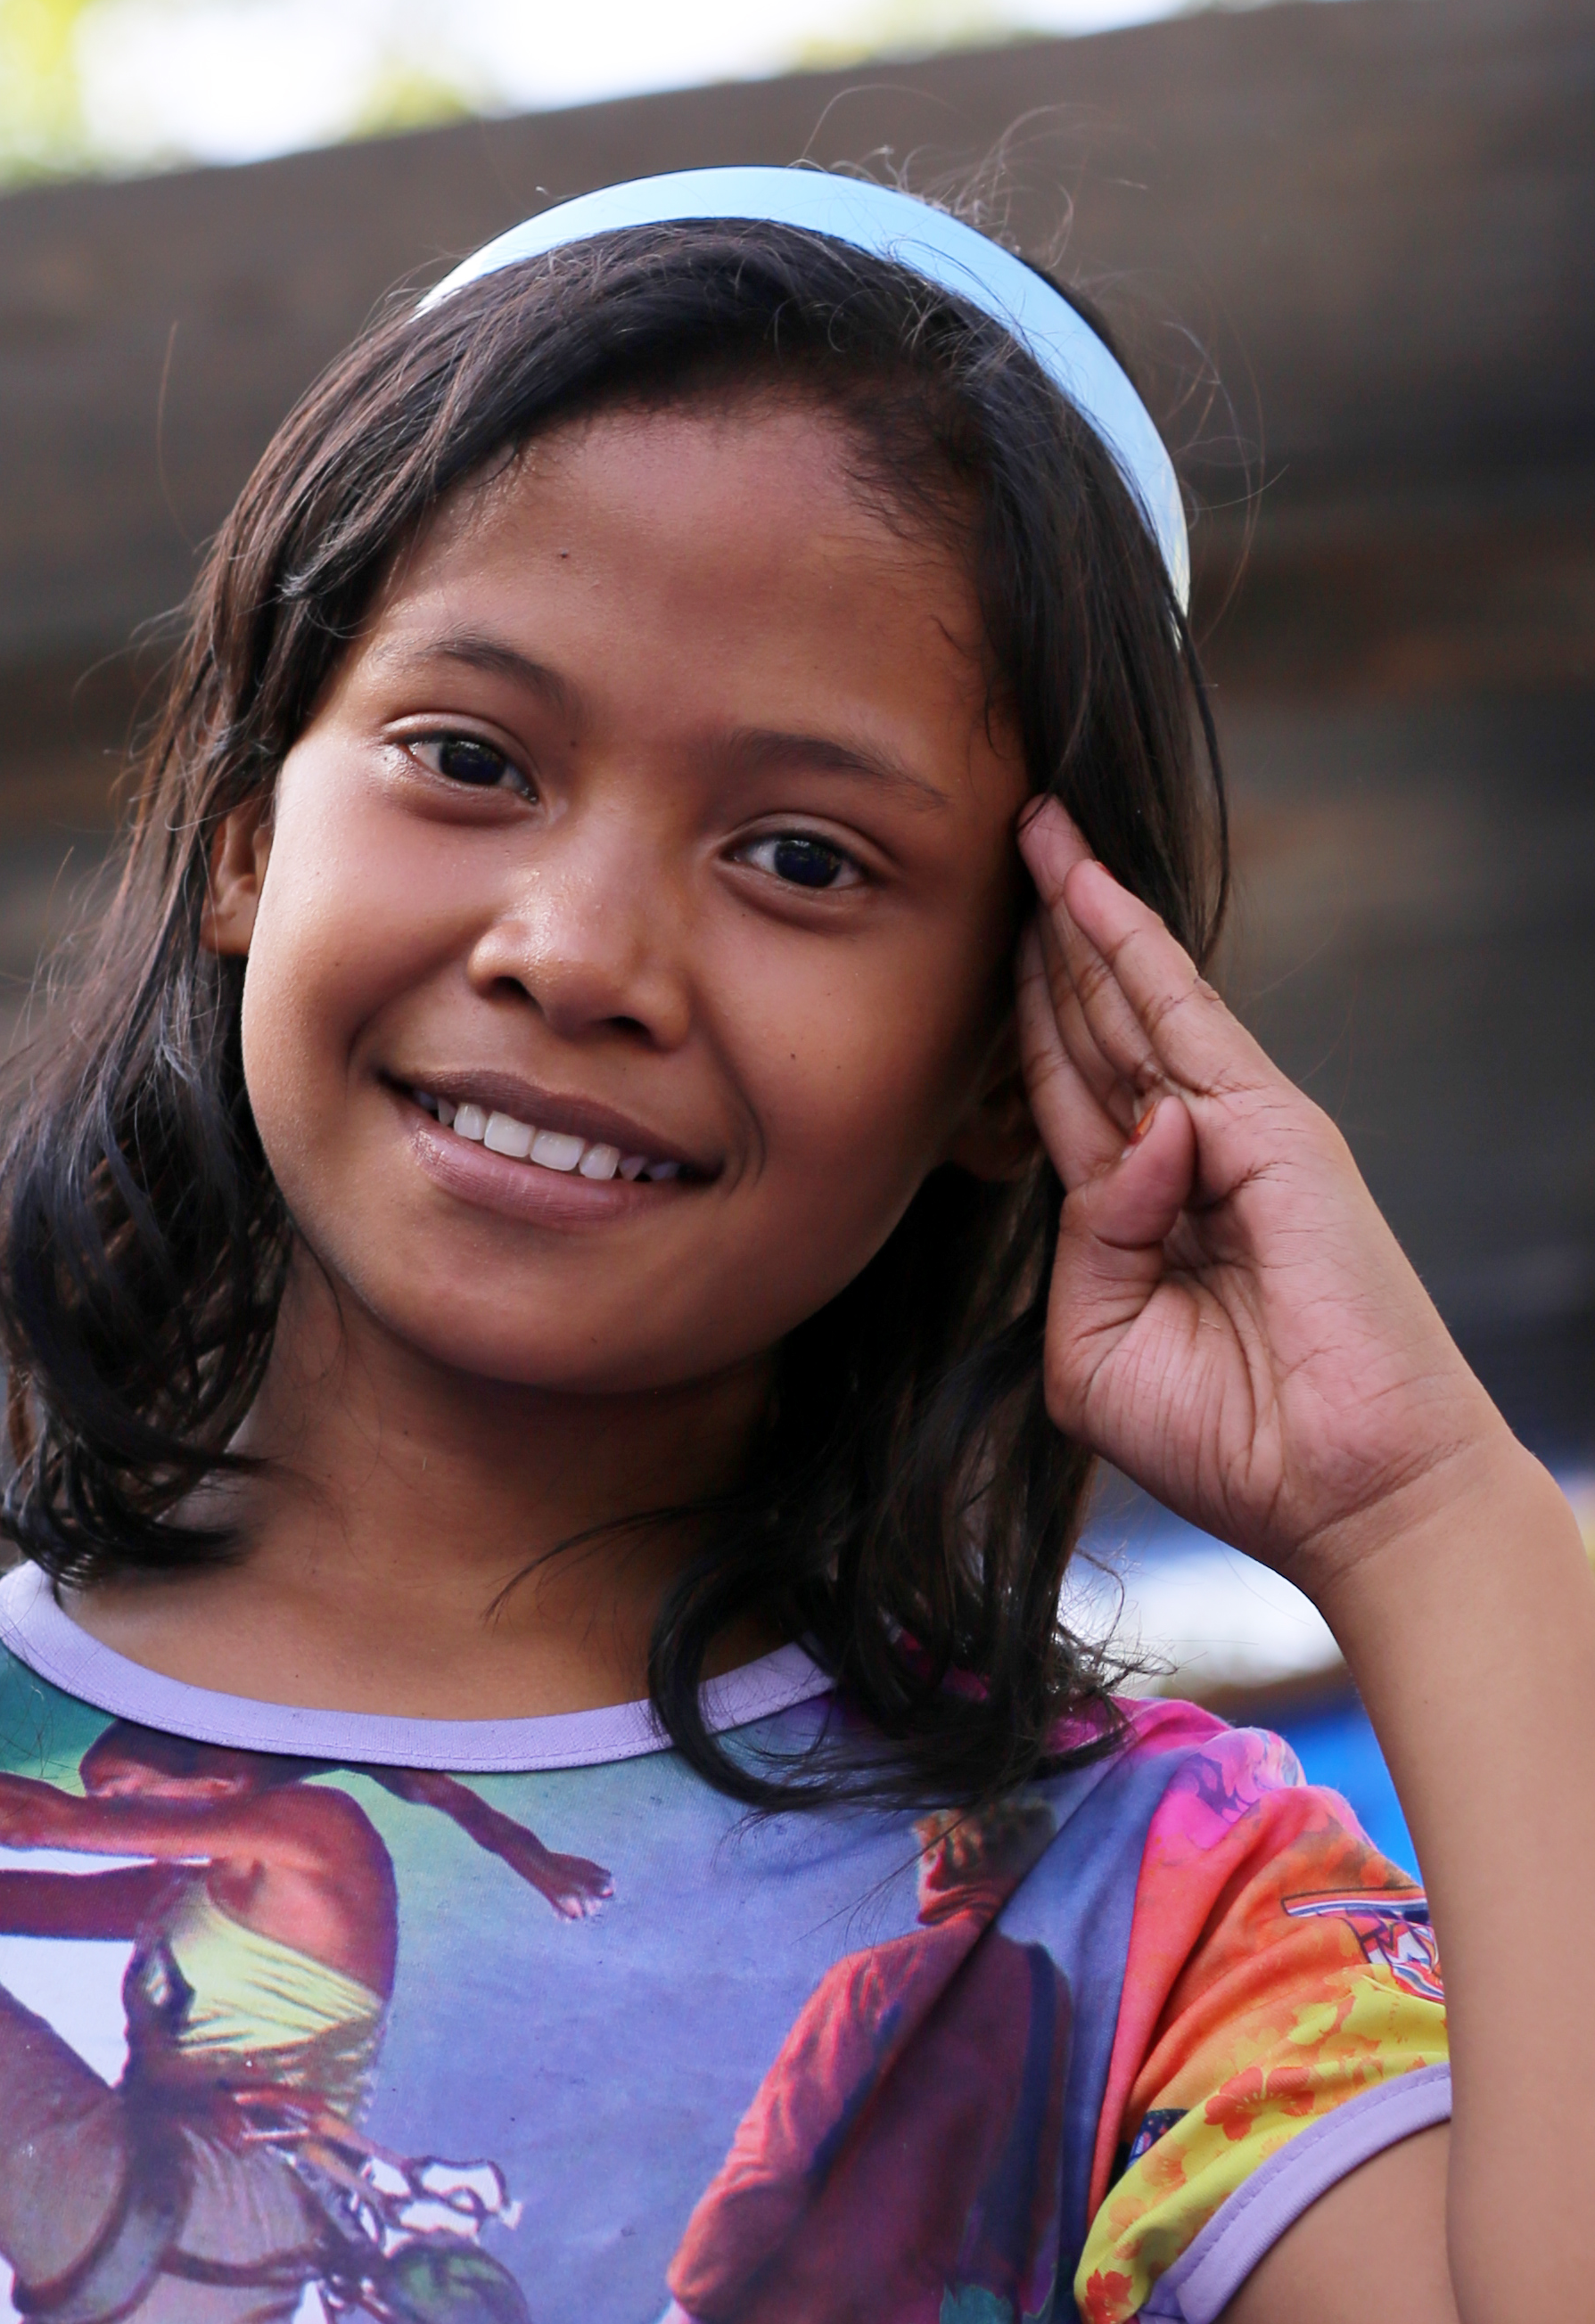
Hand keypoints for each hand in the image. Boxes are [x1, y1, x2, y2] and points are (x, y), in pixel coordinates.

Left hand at [1012, 800, 1503, 1600]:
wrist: (1346, 1491)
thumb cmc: (1231, 1441)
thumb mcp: (1097, 1351)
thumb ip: (1079, 1247)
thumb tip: (1131, 1142)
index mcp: (1140, 1217)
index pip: (1067, 1093)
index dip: (1024, 1020)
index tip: (978, 950)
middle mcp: (1188, 1161)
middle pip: (1098, 1026)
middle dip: (1049, 941)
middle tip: (1002, 844)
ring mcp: (1236, 1137)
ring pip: (1138, 1002)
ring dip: (1085, 915)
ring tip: (1036, 832)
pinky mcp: (1274, 1132)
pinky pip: (1189, 1021)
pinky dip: (1137, 951)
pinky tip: (1091, 891)